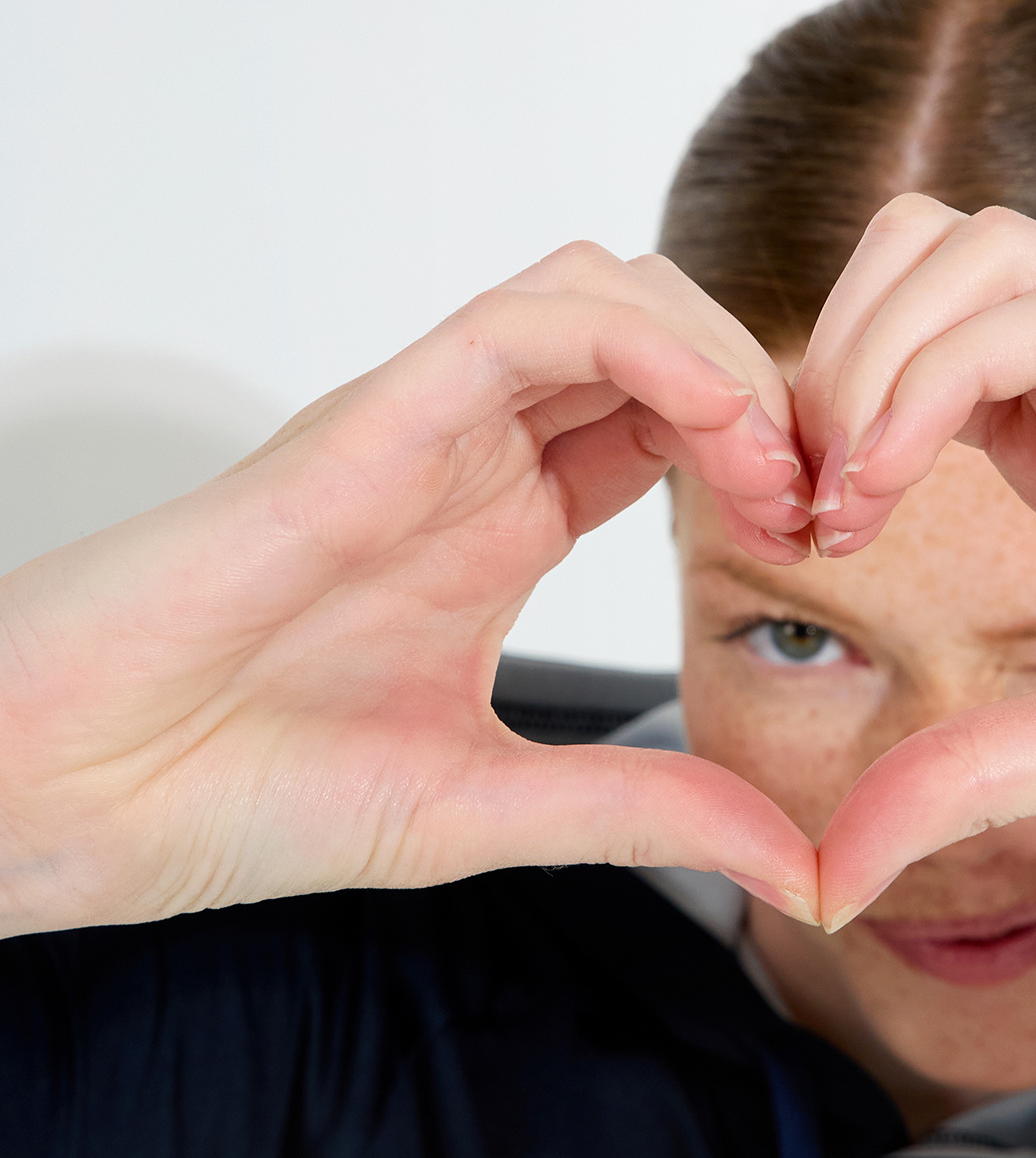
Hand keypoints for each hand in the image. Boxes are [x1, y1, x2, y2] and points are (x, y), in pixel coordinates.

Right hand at [0, 245, 819, 937]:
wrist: (79, 797)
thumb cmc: (240, 794)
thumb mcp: (494, 812)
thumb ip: (646, 817)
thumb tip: (801, 862)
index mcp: (499, 528)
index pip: (668, 426)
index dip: (769, 456)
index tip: (829, 540)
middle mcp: (470, 458)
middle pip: (661, 341)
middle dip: (774, 395)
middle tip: (833, 498)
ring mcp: (423, 426)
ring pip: (610, 295)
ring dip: (725, 358)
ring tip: (779, 470)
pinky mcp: (374, 416)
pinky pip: (534, 318)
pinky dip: (650, 347)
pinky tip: (720, 431)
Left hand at [790, 196, 1035, 927]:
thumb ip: (964, 784)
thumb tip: (828, 882)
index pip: (900, 340)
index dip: (815, 414)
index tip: (792, 533)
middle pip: (916, 252)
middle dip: (822, 356)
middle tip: (805, 497)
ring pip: (970, 248)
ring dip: (867, 353)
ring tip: (847, 494)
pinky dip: (934, 374)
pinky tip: (896, 483)